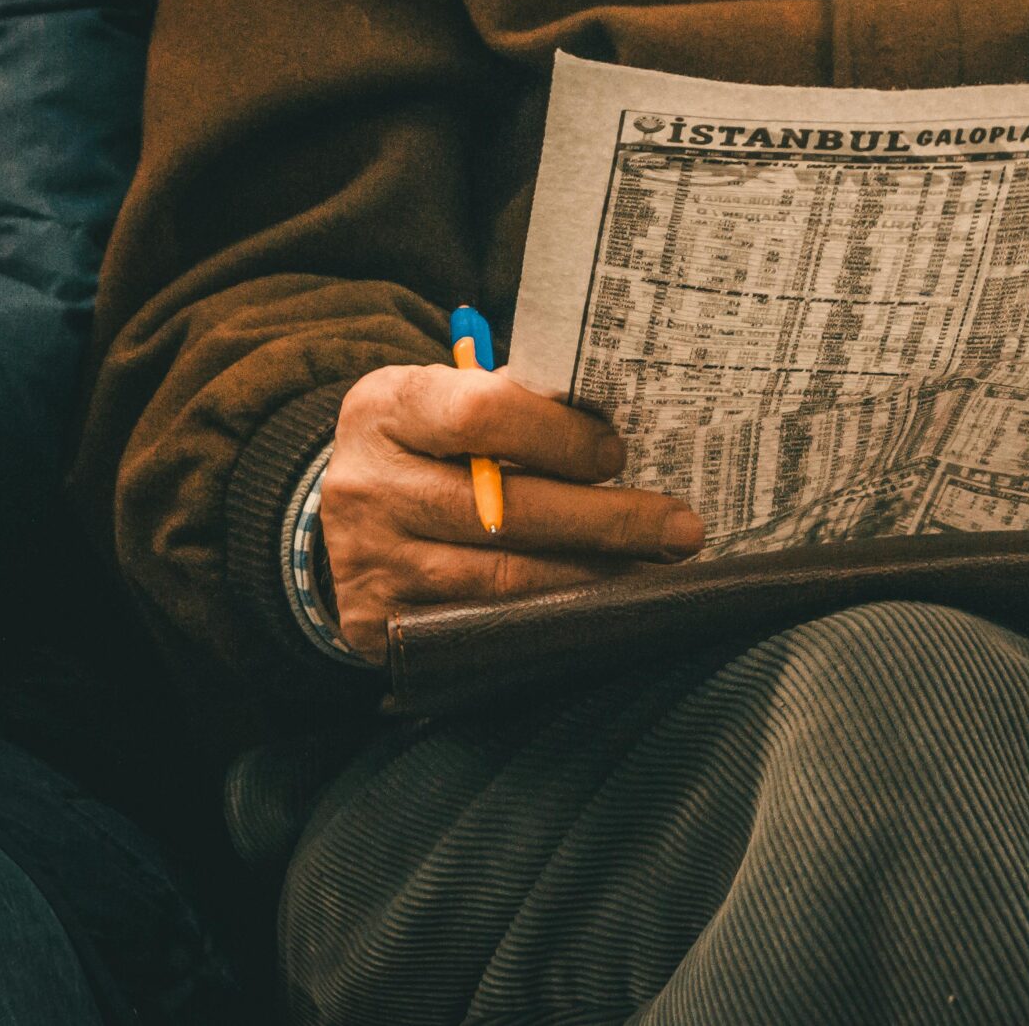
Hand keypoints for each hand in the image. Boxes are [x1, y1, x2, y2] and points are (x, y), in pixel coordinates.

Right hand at [318, 362, 702, 657]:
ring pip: (503, 580)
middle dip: (607, 521)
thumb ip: (517, 406)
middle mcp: (368, 484)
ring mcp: (371, 561)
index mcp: (387, 408)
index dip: (560, 435)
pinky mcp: (379, 624)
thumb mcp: (448, 401)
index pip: (483, 413)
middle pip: (506, 510)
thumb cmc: (427, 447)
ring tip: (657, 569)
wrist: (348, 516)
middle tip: (680, 528)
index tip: (617, 453)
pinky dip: (550, 621)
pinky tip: (600, 610)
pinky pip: (483, 627)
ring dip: (593, 577)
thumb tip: (621, 433)